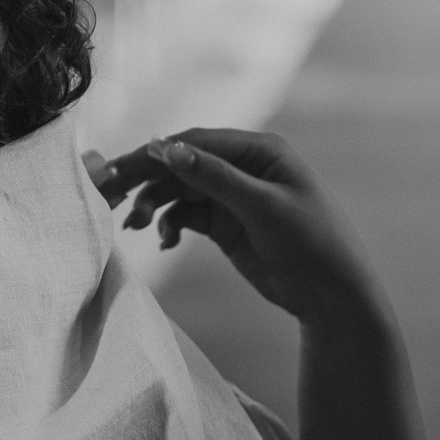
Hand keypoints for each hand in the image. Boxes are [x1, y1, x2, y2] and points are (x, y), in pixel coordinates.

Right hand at [94, 129, 380, 328]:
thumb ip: (213, 177)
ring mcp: (233, 197)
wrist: (332, 296)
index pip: (195, 143)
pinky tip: (166, 242)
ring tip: (133, 225)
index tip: (118, 169)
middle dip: (145, 179)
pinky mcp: (227, 225)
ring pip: (180, 191)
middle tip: (108, 193)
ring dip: (154, 205)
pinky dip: (171, 225)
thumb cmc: (311, 243)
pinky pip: (187, 215)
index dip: (155, 153)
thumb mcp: (262, 207)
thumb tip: (164, 148)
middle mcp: (243, 167)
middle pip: (182, 165)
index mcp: (259, 150)